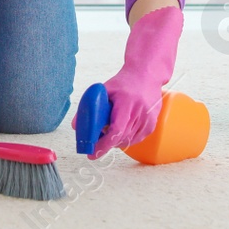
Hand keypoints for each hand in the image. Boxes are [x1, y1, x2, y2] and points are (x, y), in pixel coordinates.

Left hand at [81, 4, 183, 157]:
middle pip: (121, 138)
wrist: (147, 75)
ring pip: (128, 141)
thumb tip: (76, 125)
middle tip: (95, 144)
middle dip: (106, 144)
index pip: (116, 130)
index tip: (92, 153)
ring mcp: (148, 119)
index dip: (104, 144)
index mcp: (126, 102)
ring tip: (109, 130)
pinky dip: (126, 139)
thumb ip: (90, 106)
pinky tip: (121, 129)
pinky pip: (136, 139)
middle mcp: (139, 112)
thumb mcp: (104, 90)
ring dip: (116, 141)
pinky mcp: (152, 124)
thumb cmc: (124, 82)